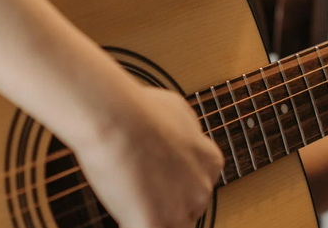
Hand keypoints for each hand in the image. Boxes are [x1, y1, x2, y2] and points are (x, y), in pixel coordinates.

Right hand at [70, 85, 224, 227]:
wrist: (116, 117)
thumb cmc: (139, 110)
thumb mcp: (178, 111)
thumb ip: (187, 133)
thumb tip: (184, 138)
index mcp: (210, 162)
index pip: (195, 188)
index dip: (171, 187)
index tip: (155, 182)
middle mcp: (202, 188)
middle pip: (184, 211)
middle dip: (161, 205)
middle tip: (137, 190)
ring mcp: (181, 209)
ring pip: (167, 226)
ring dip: (147, 218)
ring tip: (128, 201)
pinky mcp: (155, 224)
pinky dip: (130, 224)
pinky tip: (122, 215)